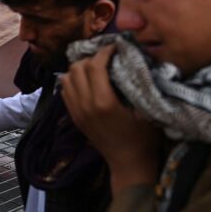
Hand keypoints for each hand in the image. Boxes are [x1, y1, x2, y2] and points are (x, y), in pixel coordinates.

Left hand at [59, 46, 162, 194]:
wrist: (128, 163)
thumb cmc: (144, 137)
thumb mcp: (145, 108)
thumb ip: (136, 84)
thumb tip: (132, 60)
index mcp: (104, 102)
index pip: (95, 65)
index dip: (105, 52)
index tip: (116, 48)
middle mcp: (85, 105)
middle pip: (77, 68)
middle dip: (91, 58)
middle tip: (106, 57)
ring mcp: (77, 112)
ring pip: (67, 78)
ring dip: (79, 69)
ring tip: (95, 67)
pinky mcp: (74, 118)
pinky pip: (65, 91)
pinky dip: (73, 81)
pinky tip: (87, 81)